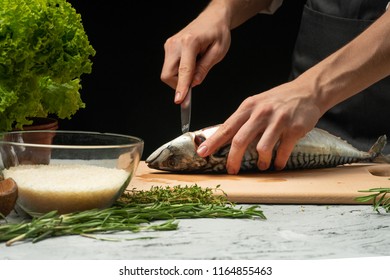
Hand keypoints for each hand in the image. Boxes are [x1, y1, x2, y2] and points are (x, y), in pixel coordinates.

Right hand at [161, 9, 230, 103]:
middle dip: (179, 84)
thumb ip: (204, 68)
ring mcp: (169, 45)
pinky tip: (190, 63)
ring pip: (167, 73)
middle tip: (195, 81)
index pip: (183, 71)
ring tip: (196, 66)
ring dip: (180, 77)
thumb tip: (194, 83)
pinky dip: (179, 71)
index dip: (181, 88)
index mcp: (190, 42)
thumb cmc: (217, 33)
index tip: (179, 100)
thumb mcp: (218, 52)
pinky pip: (169, 67)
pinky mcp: (168, 47)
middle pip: (167, 74)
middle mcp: (175, 43)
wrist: (212, 19)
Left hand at [196, 81, 322, 173]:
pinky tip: (277, 164)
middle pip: (240, 140)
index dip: (213, 141)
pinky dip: (278, 162)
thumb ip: (242, 120)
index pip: (227, 127)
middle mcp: (261, 113)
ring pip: (262, 148)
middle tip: (232, 170)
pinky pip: (282, 151)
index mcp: (248, 107)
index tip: (202, 153)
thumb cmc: (278, 101)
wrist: (308, 91)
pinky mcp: (294, 129)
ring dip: (260, 162)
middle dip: (233, 159)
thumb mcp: (256, 104)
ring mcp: (278, 121)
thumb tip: (224, 138)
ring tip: (262, 165)